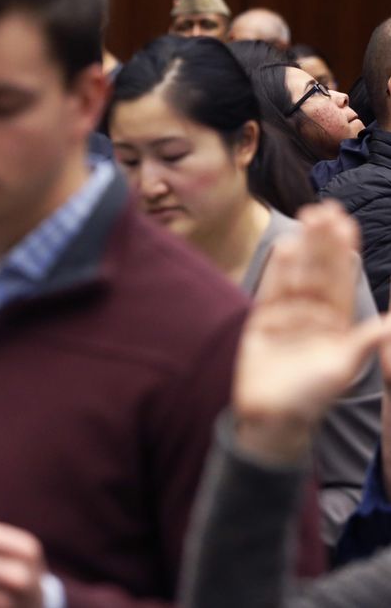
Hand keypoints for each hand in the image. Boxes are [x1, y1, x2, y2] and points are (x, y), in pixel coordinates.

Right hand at [233, 201, 390, 462]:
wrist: (272, 417)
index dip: (342, 251)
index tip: (346, 222)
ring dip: (301, 248)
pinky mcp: (260, 322)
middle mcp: (312, 313)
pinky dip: (276, 271)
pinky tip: (283, 248)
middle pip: (317, 269)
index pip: (340, 278)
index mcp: (336, 322)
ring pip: (295, 275)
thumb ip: (365, 340)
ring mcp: (285, 316)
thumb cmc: (312, 396)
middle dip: (321, 240)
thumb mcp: (343, 367)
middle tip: (323, 207)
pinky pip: (270, 291)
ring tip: (304, 220)